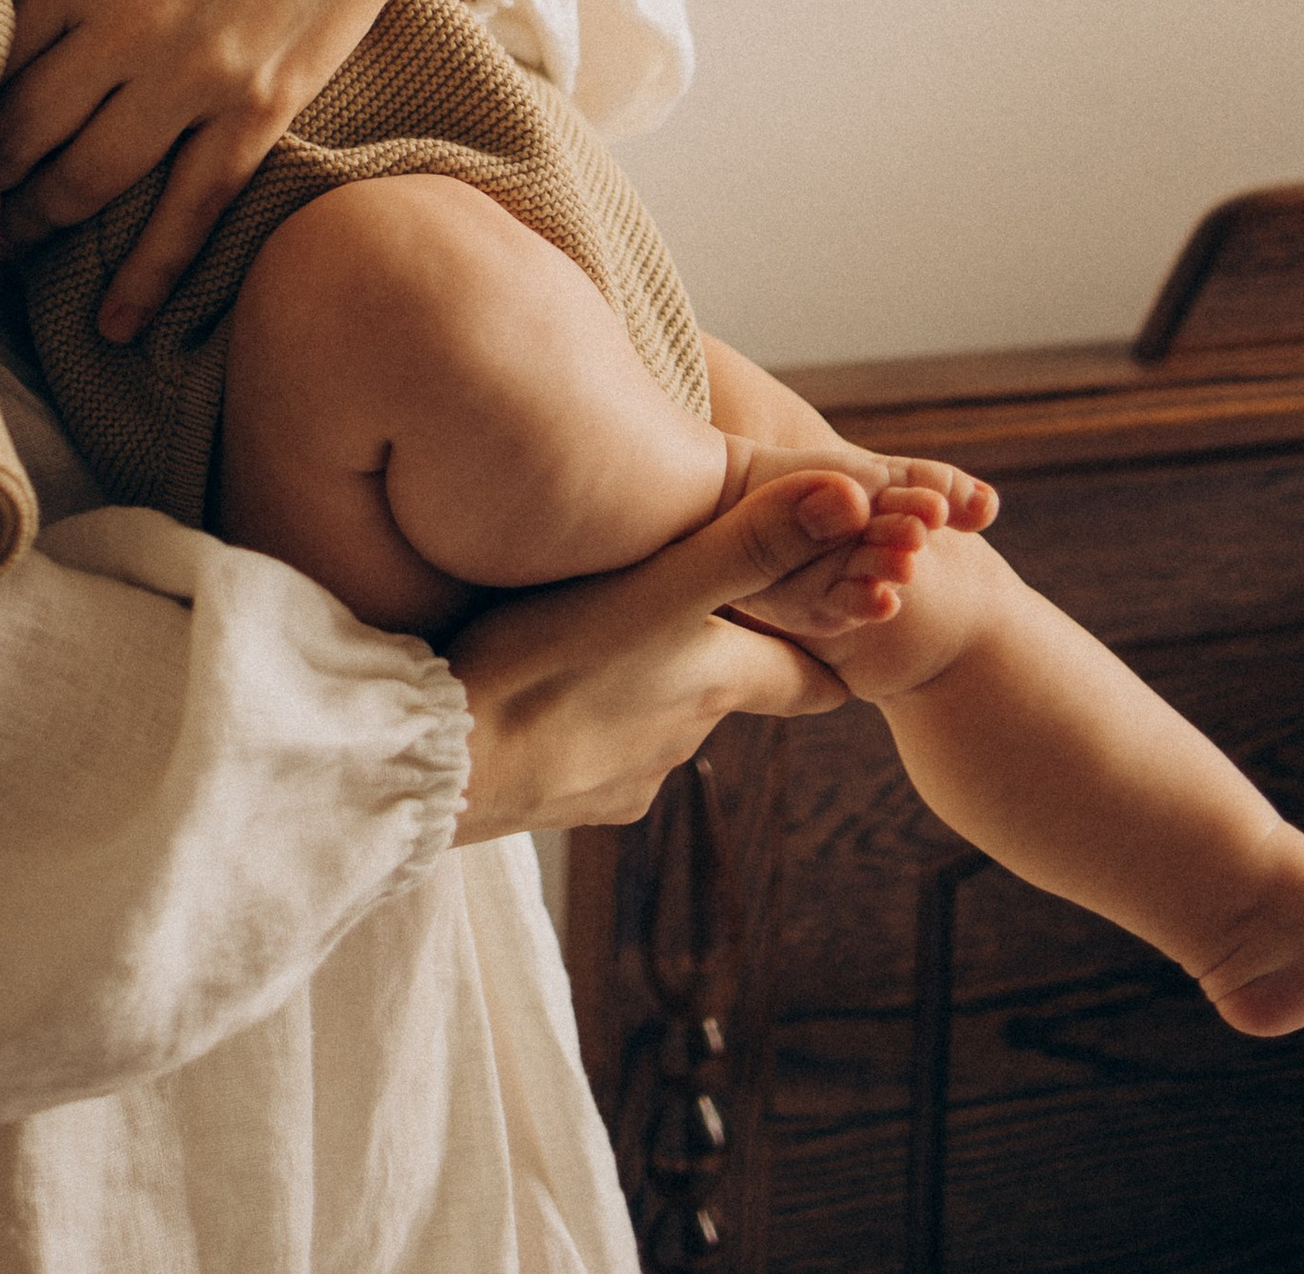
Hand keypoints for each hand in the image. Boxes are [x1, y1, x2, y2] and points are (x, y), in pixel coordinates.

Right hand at [449, 468, 861, 842]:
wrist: (451, 755)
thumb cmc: (553, 657)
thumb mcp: (658, 587)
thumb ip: (749, 544)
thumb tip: (852, 501)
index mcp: (717, 680)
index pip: (806, 679)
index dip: (823, 657)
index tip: (837, 644)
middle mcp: (686, 737)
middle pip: (722, 692)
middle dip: (714, 657)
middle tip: (685, 611)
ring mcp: (628, 778)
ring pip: (656, 723)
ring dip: (642, 689)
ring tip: (596, 644)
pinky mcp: (571, 803)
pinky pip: (596, 757)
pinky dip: (587, 726)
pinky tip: (545, 696)